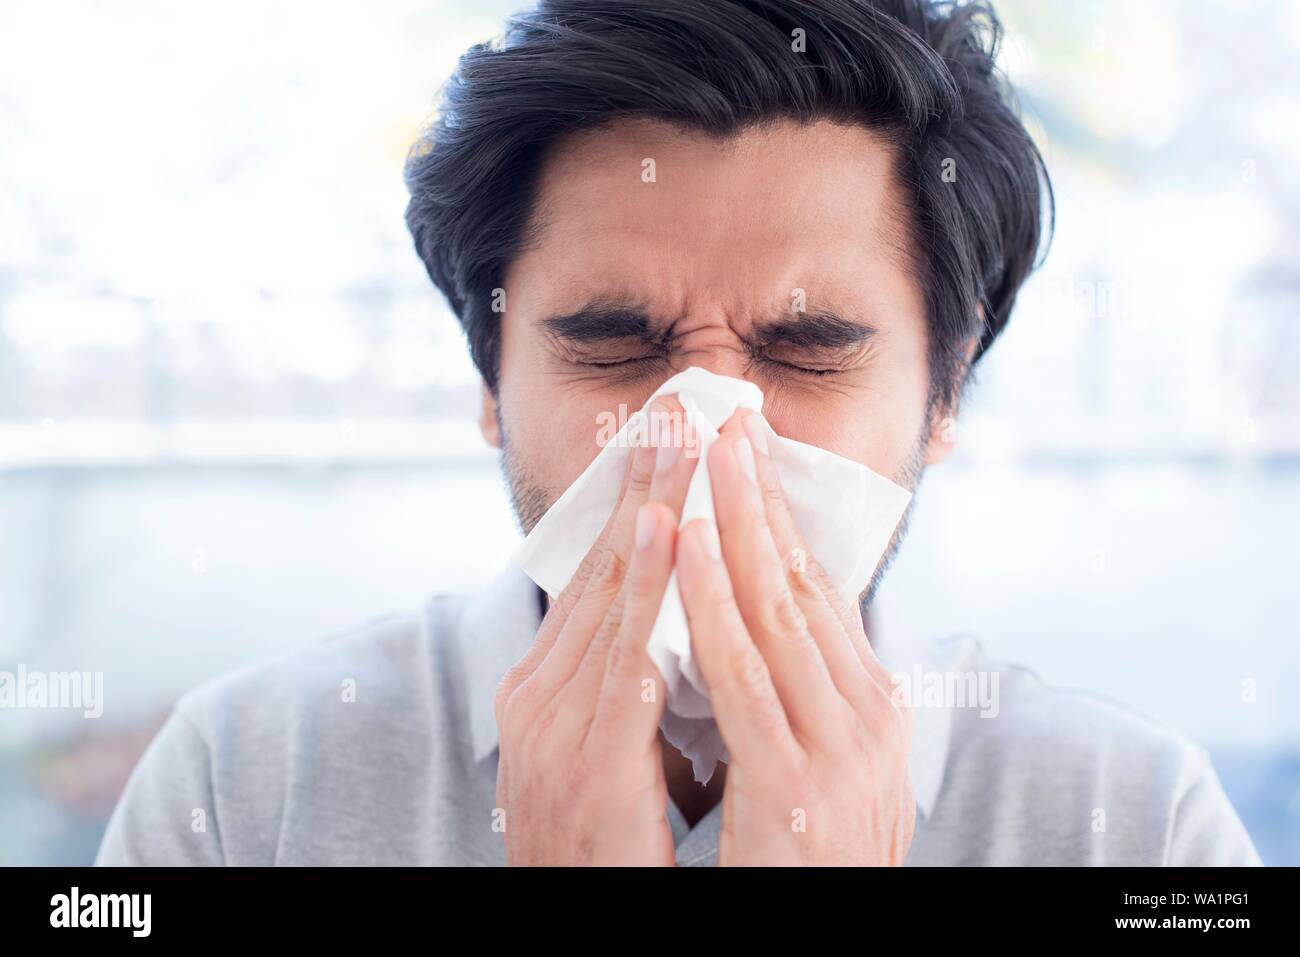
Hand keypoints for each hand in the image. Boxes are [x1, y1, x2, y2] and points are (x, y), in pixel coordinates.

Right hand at [493, 398, 698, 864]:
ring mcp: (554, 723)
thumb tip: (679, 625)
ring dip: (645, 505)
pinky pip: (622, 658)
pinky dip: (640, 586)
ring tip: (674, 433)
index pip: (599, 575)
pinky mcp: (584, 760)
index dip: (635, 501)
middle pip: (599, 566)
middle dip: (641, 480)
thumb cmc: (607, 848)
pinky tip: (660, 527)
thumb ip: (633, 683)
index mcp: (549, 688)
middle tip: (675, 403)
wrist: (579, 922)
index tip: (668, 438)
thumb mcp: (613, 748)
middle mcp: (540, 693)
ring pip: (609, 594)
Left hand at [675, 410, 914, 865]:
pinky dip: (713, 598)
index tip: (749, 452)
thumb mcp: (814, 763)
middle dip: (763, 492)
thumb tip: (755, 631)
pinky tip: (688, 539)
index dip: (780, 515)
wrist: (822, 929)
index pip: (819, 590)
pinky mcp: (798, 782)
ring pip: (777, 607)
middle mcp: (869, 715)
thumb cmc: (808, 861)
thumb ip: (794, 697)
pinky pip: (745, 672)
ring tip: (709, 446)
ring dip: (739, 518)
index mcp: (871, 706)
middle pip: (804, 579)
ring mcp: (841, 746)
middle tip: (731, 414)